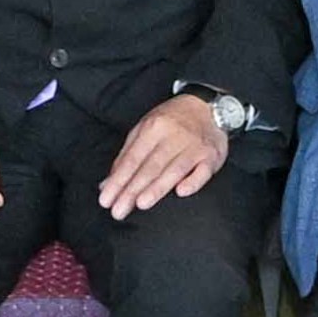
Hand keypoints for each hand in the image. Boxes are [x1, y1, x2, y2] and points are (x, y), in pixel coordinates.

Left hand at [92, 95, 228, 221]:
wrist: (207, 105)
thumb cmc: (171, 121)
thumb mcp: (145, 129)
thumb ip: (126, 156)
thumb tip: (106, 184)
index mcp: (153, 127)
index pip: (132, 159)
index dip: (118, 180)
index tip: (106, 199)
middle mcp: (173, 135)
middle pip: (150, 167)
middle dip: (132, 190)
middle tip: (118, 211)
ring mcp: (194, 146)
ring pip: (174, 170)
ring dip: (158, 187)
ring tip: (141, 204)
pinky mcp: (212, 155)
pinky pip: (203, 171)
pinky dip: (193, 181)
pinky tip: (181, 192)